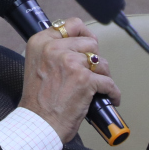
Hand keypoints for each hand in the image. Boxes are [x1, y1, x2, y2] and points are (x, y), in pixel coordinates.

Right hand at [19, 17, 121, 141]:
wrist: (38, 124)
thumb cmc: (37, 102)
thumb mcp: (36, 65)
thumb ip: (53, 52)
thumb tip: (78, 47)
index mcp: (40, 43)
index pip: (71, 25)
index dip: (84, 35)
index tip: (88, 45)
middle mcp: (54, 49)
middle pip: (90, 43)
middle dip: (94, 59)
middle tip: (90, 73)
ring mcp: (70, 63)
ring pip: (101, 62)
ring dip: (103, 76)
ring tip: (97, 87)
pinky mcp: (85, 79)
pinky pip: (108, 82)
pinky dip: (112, 92)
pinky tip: (109, 98)